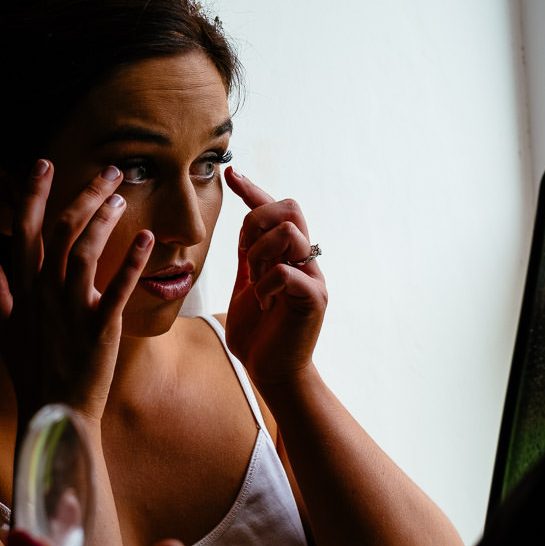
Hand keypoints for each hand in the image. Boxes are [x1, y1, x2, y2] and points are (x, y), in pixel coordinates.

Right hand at [0, 159, 152, 422]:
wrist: (54, 412)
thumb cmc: (30, 371)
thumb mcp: (2, 328)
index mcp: (22, 290)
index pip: (23, 230)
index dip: (32, 194)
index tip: (43, 164)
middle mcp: (43, 294)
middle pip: (60, 231)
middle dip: (83, 194)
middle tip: (110, 171)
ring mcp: (71, 310)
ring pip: (84, 251)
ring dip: (104, 219)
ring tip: (122, 197)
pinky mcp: (99, 328)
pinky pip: (117, 288)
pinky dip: (131, 261)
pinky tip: (146, 238)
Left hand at [223, 166, 326, 385]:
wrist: (271, 371)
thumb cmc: (258, 334)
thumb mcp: (248, 287)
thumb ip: (249, 258)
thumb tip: (245, 225)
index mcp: (287, 256)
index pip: (275, 210)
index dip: (253, 190)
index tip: (230, 173)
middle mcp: (305, 260)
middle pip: (290, 207)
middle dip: (258, 220)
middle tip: (247, 255)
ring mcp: (313, 277)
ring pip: (289, 232)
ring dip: (260, 253)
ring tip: (255, 282)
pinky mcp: (314, 298)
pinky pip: (287, 271)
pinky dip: (266, 284)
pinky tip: (262, 303)